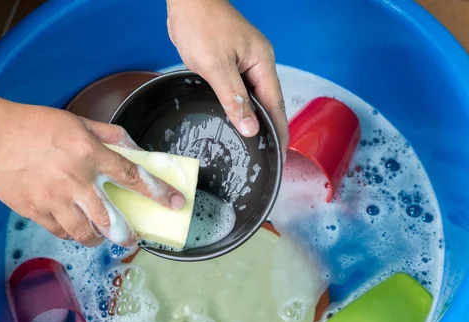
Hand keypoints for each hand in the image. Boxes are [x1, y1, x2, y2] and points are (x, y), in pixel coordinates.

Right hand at [0, 101, 185, 246]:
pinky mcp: (35, 211)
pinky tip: (76, 229)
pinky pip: (60, 232)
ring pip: (85, 233)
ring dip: (99, 239)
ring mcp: (54, 199)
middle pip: (111, 219)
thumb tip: (134, 149)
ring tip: (103, 237)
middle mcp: (76, 181)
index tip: (176, 203)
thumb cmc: (34, 124)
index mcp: (89, 154)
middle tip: (133, 238)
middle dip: (127, 234)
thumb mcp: (78, 121)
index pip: (133, 177)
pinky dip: (72, 234)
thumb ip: (110, 136)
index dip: (159, 192)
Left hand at [167, 0, 288, 150]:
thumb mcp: (216, 66)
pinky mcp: (232, 64)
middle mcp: (259, 64)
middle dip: (269, 130)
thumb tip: (251, 129)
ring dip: (254, 120)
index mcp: (262, 64)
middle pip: (268, 104)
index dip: (279, 132)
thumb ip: (234, 99)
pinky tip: (235, 120)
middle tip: (267, 158)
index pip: (276, 106)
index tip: (281, 156)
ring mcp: (246, 64)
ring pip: (254, 98)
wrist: (187, 0)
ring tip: (253, 147)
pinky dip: (240, 107)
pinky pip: (241, 91)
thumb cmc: (201, 25)